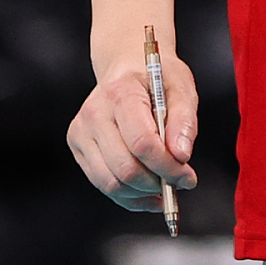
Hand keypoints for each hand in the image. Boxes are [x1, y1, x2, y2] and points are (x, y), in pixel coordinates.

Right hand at [68, 49, 197, 212]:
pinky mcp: (78, 145)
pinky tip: (148, 192)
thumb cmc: (156, 78)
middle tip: (179, 181)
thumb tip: (181, 156)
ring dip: (142, 193)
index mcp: (121, 92)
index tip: (187, 175)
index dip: (167, 166)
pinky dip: (129, 196)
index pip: (141, 143)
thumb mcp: (181, 88)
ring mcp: (82, 131)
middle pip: (125, 168)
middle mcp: (94, 112)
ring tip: (163, 186)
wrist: (126, 67)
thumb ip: (184, 122)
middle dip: (157, 182)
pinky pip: (103, 185)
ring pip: (111, 183)